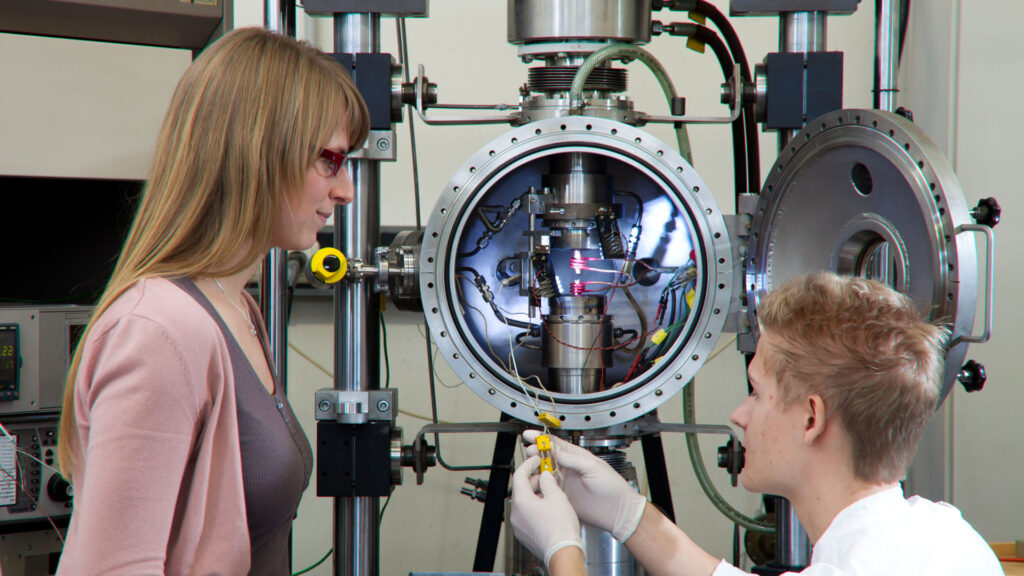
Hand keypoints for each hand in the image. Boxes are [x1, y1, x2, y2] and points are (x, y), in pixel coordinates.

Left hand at [510, 455, 583, 567]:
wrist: (563, 551)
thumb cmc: (560, 528)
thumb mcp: (557, 496)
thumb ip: (548, 481)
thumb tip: (544, 476)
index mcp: (521, 502)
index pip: (519, 475)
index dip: (528, 464)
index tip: (536, 460)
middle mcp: (516, 514)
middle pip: (521, 489)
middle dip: (533, 479)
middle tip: (546, 475)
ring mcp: (519, 525)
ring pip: (524, 503)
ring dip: (535, 493)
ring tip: (550, 491)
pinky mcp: (524, 534)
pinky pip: (526, 515)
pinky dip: (534, 507)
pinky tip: (548, 506)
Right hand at [523, 429, 646, 541]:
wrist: (616, 511)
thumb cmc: (612, 487)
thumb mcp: (593, 467)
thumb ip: (573, 459)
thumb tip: (555, 451)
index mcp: (578, 457)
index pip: (557, 444)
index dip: (543, 439)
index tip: (531, 435)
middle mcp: (570, 468)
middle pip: (548, 456)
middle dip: (536, 451)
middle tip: (529, 449)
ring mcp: (566, 481)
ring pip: (546, 471)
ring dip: (536, 466)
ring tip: (530, 464)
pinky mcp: (563, 495)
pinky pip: (547, 486)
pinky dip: (539, 483)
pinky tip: (535, 480)